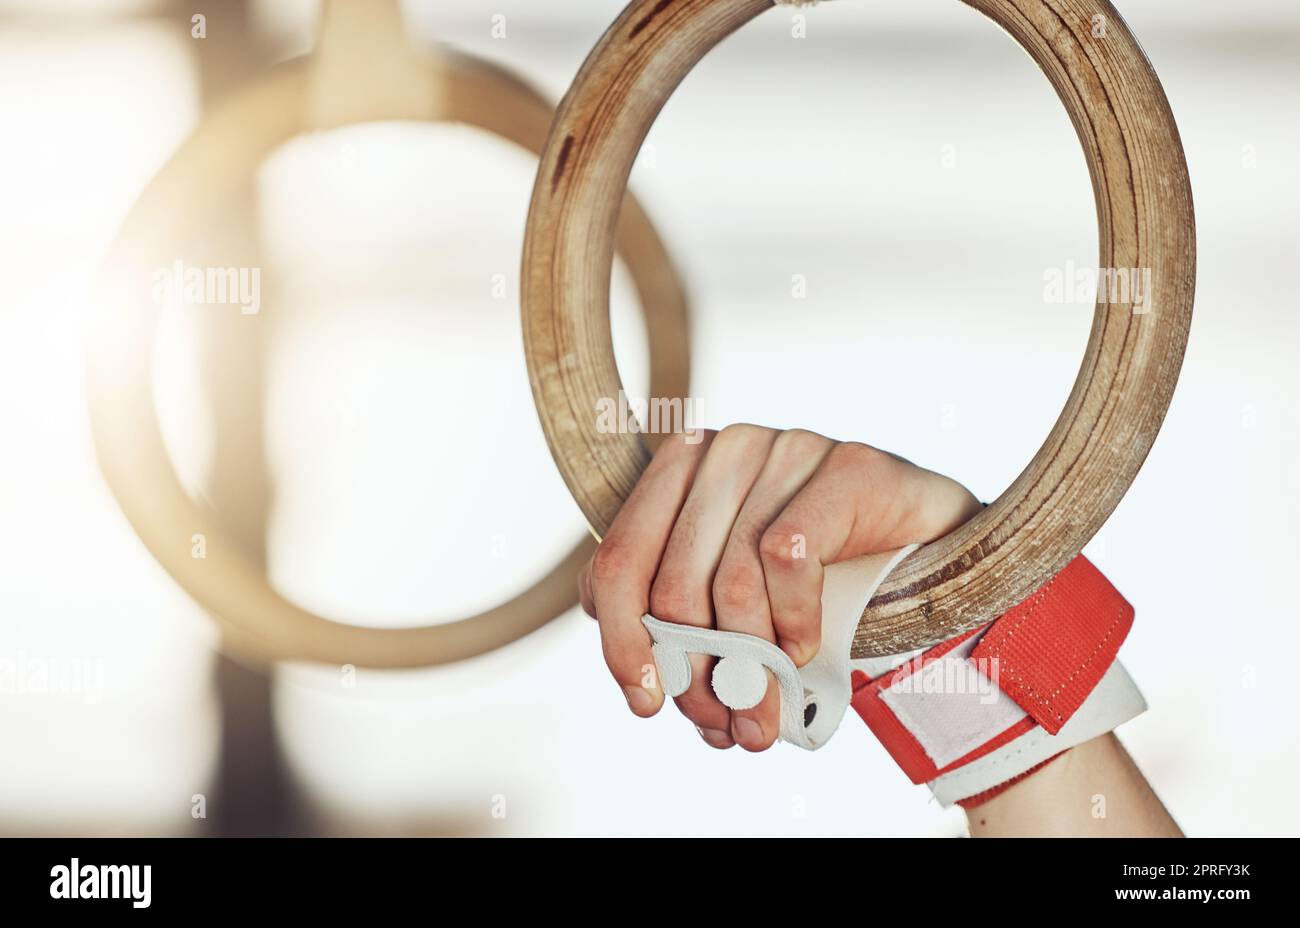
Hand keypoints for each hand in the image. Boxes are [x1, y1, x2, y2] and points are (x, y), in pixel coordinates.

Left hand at [578, 424, 982, 750]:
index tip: (646, 701)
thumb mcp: (738, 601)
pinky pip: (788, 558)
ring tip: (768, 710)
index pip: (617, 562)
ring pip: (730, 582)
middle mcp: (723, 452)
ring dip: (750, 666)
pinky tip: (806, 649)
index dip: (622, 641)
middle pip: (673, 584)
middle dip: (698, 674)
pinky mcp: (844, 467)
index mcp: (679, 476)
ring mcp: (785, 450)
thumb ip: (687, 630)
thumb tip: (651, 695)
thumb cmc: (824, 575)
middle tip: (730, 723)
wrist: (935, 547)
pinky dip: (794, 622)